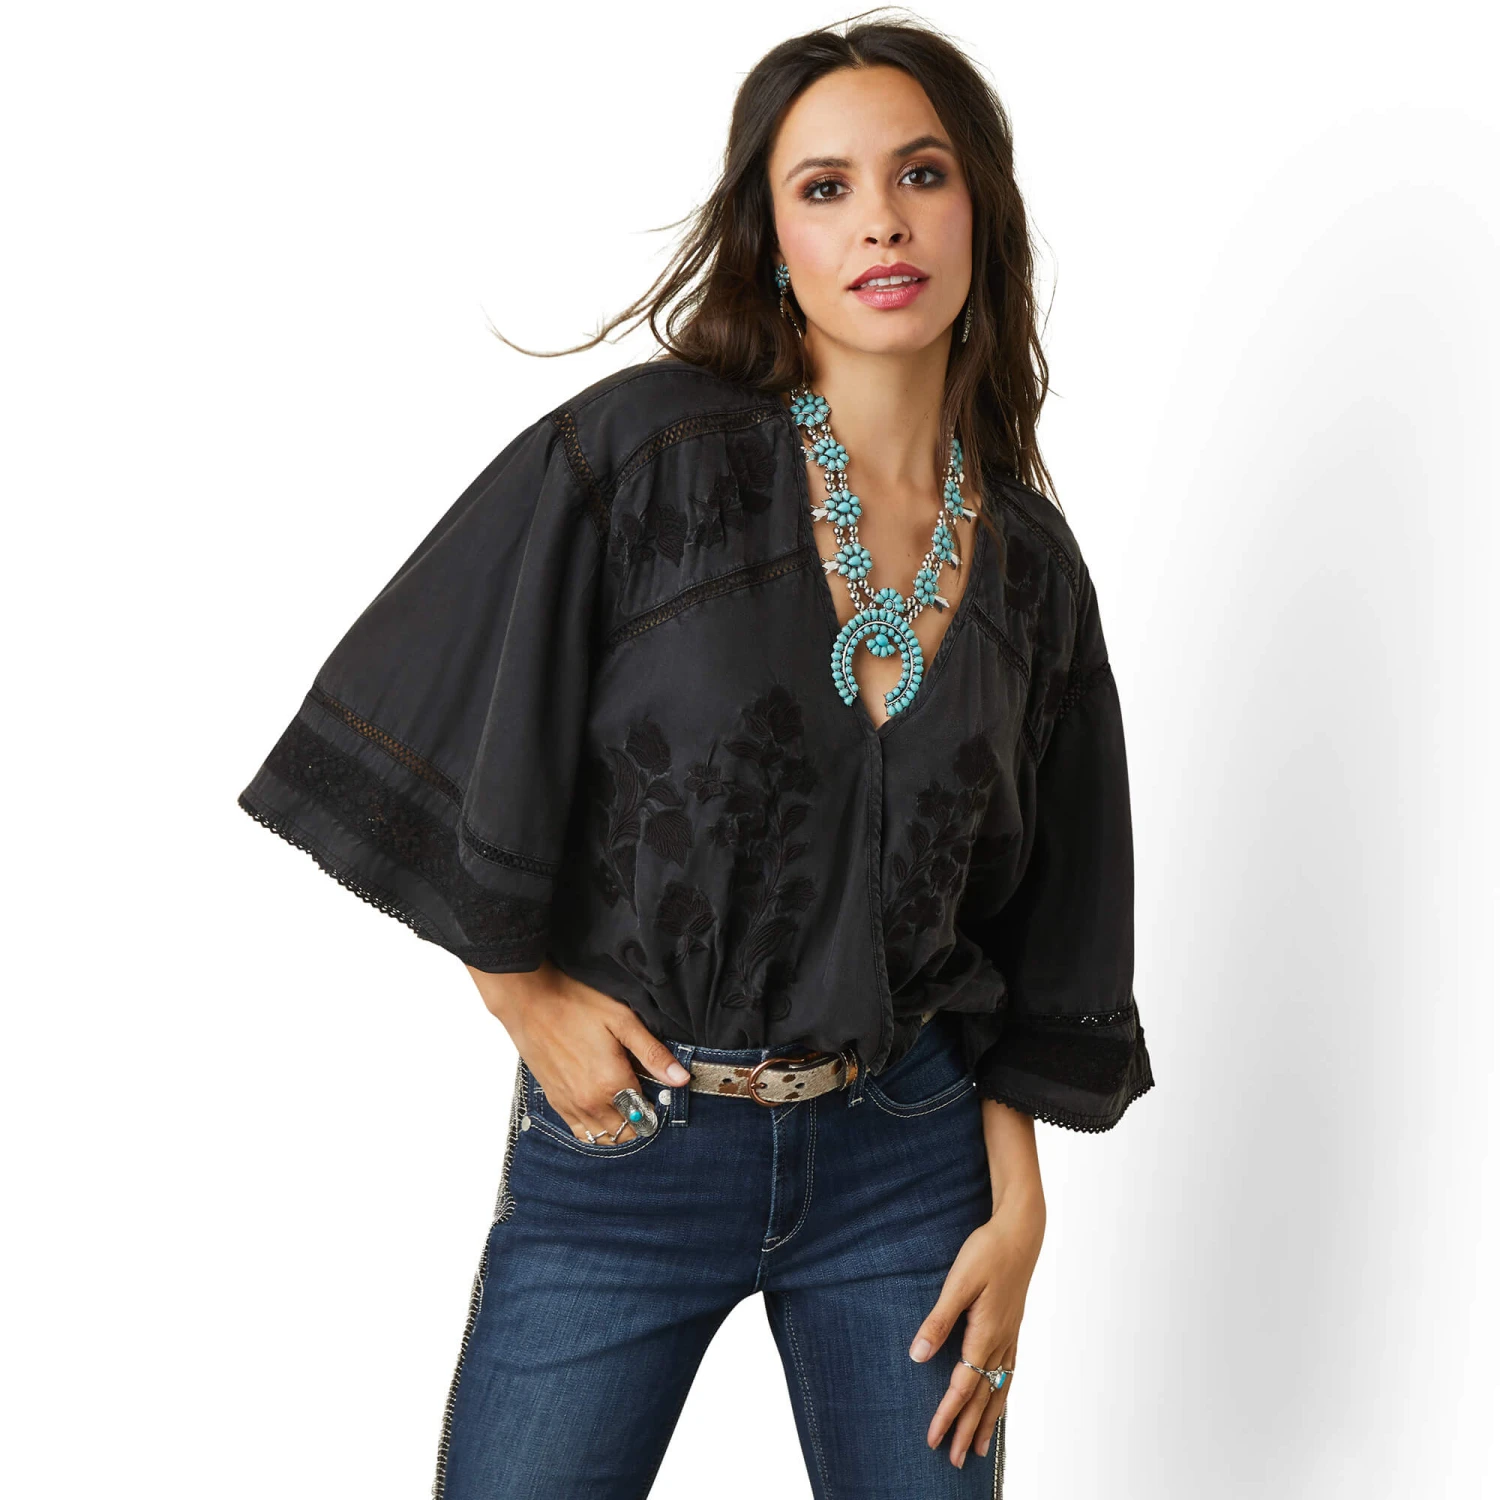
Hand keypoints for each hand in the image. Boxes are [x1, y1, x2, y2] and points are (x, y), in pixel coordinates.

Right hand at [466, 960, 690, 1141]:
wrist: (530, 1002)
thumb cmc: (576, 1005)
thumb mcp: (623, 1022)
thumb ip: (653, 1054)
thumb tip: (682, 1079)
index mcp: (611, 1084)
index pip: (646, 1115)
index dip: (657, 1105)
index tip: (659, 1089)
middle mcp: (590, 1103)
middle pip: (627, 1132)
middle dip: (641, 1118)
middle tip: (644, 1093)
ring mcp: (570, 1105)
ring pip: (604, 1138)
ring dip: (620, 1127)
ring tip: (626, 1102)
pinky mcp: (556, 1101)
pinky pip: (581, 1132)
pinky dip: (596, 1128)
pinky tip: (603, 1108)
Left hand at [908, 1189, 1045, 1466]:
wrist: (1020, 1232)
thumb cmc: (987, 1252)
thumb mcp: (957, 1283)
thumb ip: (938, 1321)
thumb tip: (918, 1357)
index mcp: (985, 1335)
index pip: (962, 1387)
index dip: (946, 1415)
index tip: (933, 1440)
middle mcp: (1000, 1343)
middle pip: (982, 1398)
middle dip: (967, 1430)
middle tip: (955, 1461)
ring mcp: (1010, 1337)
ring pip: (999, 1389)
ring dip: (987, 1420)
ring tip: (979, 1447)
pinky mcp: (1012, 1327)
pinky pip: (1009, 1373)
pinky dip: (1002, 1395)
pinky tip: (999, 1400)